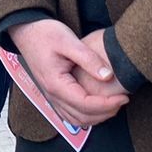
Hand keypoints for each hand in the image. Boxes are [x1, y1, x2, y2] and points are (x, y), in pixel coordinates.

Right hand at [7, 18, 128, 126]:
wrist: (27, 31)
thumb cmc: (46, 34)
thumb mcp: (69, 41)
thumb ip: (89, 59)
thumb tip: (108, 76)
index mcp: (56, 84)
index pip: (85, 104)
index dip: (107, 104)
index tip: (124, 96)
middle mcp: (53, 95)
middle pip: (83, 117)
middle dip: (106, 112)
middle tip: (123, 100)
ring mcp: (52, 97)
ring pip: (77, 120)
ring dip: (97, 117)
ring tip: (114, 103)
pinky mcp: (54, 94)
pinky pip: (71, 114)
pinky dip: (87, 115)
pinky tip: (99, 105)